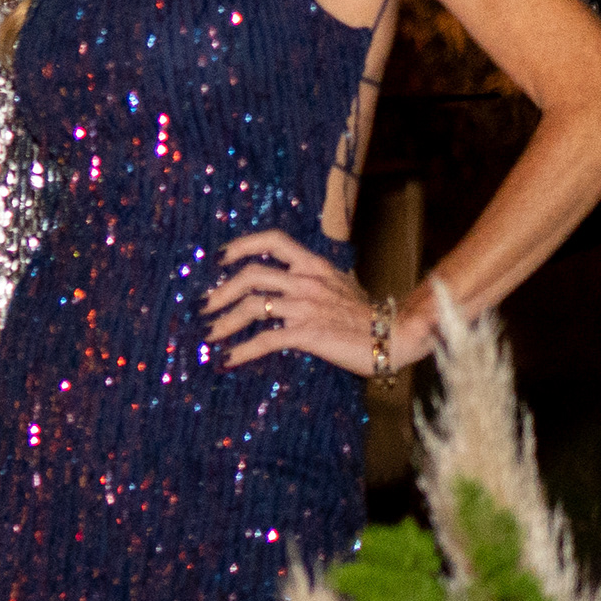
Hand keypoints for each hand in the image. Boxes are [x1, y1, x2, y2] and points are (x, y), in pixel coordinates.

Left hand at [205, 228, 413, 375]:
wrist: (395, 336)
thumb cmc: (365, 314)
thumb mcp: (338, 285)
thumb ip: (310, 279)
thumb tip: (280, 281)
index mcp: (314, 265)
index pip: (274, 240)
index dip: (243, 245)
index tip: (220, 257)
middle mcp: (307, 281)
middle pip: (251, 274)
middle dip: (221, 290)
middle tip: (205, 306)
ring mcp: (307, 307)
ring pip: (252, 306)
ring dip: (223, 321)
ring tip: (209, 334)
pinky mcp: (308, 333)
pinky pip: (266, 339)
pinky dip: (241, 351)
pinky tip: (227, 359)